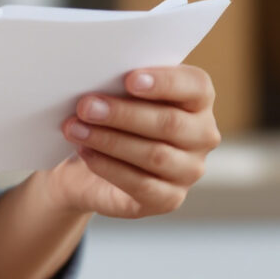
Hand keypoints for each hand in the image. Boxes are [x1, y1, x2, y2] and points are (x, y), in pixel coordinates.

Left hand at [36, 66, 219, 219]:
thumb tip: (102, 80)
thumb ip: (122, 86)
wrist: (89, 168)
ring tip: (76, 129)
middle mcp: (202, 136)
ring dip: (110, 140)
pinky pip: (141, 184)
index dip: (165, 82)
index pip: (196, 86)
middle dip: (124, 114)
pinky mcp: (169, 199)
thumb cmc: (112, 119)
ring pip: (155, 155)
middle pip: (171, 123)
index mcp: (198, 100)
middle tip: (86, 106)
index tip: (129, 79)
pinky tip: (85, 152)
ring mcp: (189, 171)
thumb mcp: (118, 95)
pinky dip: (109, 167)